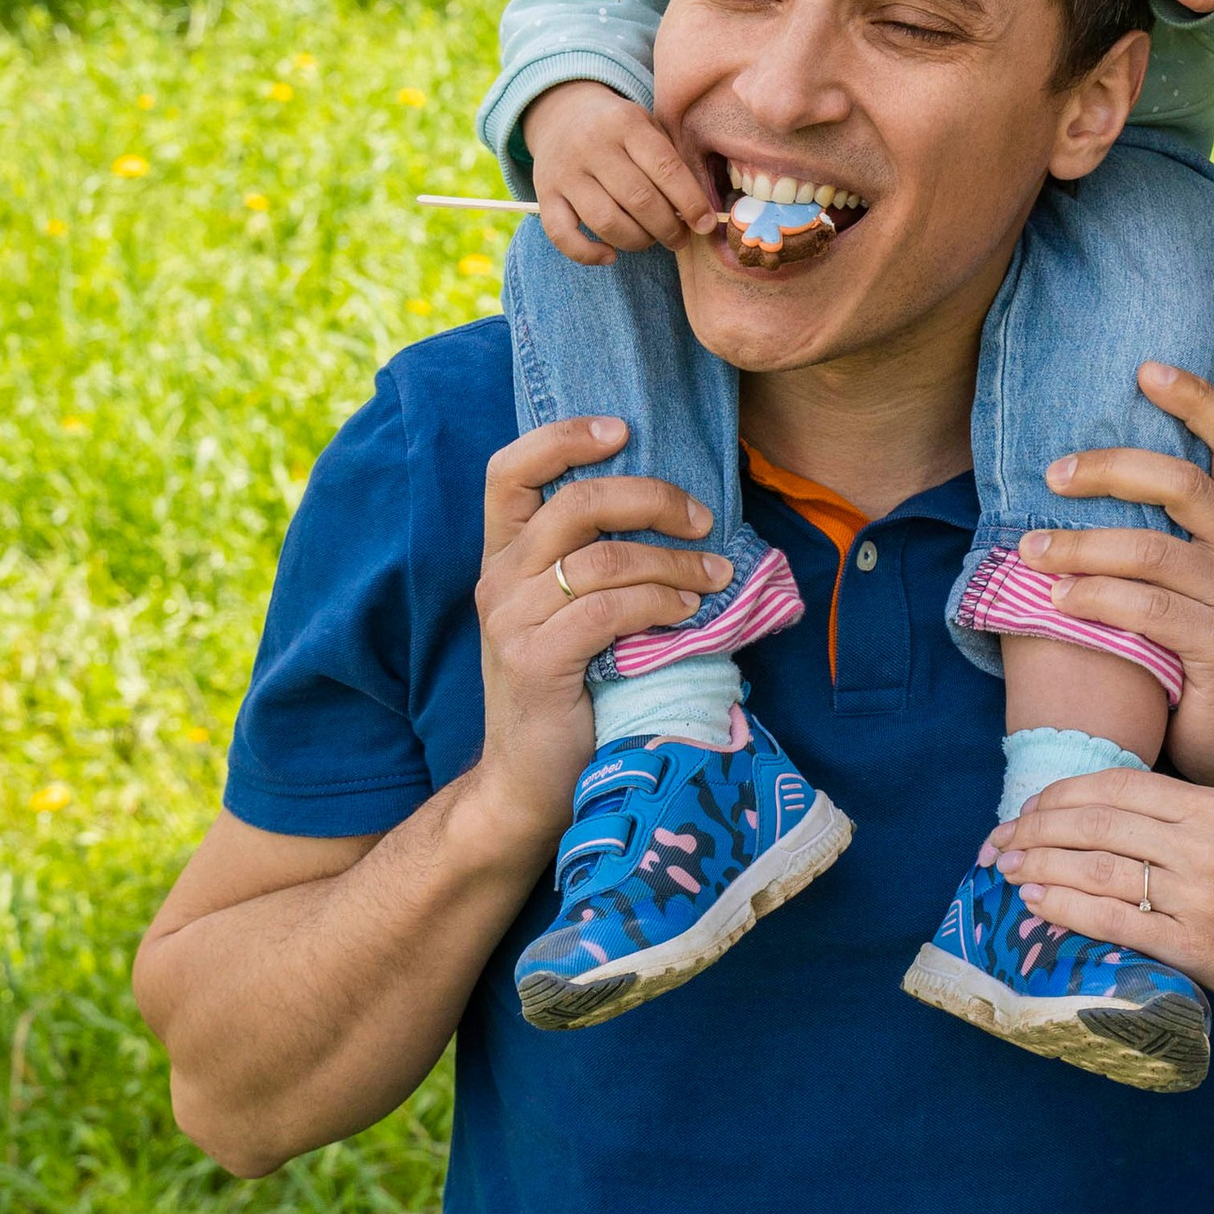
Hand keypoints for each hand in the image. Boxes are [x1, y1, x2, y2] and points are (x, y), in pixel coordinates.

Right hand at [468, 419, 730, 845]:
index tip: (624, 430)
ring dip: (674, 561)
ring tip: (714, 577)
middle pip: (575, 501)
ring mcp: (511, 620)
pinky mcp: (534, 660)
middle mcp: (499, 579)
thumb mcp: (575, 614)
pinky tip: (687, 615)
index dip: (564, 437)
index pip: (509, 470)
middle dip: (651, 498)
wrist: (529, 783)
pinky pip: (608, 609)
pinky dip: (658, 603)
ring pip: (603, 557)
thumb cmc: (572, 691)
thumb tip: (683, 510)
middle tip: (704, 517)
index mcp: (505, 556)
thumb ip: (599, 562)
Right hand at [523, 80, 715, 264]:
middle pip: (639, 199)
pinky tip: (610, 256)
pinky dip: (588, 254)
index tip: (706, 224)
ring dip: (638, 241)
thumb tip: (699, 216)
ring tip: (651, 239)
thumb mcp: (648, 127)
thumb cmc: (619, 130)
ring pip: (606, 221)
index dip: (691, 203)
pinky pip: (562, 235)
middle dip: (668, 228)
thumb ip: (671, 163)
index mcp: (626, 123)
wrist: (562, 114)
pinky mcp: (544, 195)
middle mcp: (592, 145)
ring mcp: (565, 171)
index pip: (666, 169)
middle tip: (679, 238)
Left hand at [997, 773, 1213, 1073]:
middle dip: (1037, 826)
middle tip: (1000, 839)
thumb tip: (1124, 831)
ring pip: (1097, 865)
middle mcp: (1207, 841)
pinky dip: (1064, 908)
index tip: (1031, 809)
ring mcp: (1201, 894)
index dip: (1064, 794)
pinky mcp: (1197, 946)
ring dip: (1040, 865)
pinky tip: (1036, 906)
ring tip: (1007, 869)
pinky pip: (1113, 919)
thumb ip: (1200, 828)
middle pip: (1098, 820)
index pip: (1122, 785)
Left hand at [1024, 365, 1213, 823]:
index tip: (1144, 368)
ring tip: (1030, 548)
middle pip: (1185, 484)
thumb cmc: (1201, 654)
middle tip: (1053, 472)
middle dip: (1112, 468)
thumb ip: (1166, 535)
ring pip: (1153, 551)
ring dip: (1081, 545)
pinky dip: (1094, 599)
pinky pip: (1148, 610)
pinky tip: (1058, 601)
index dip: (1197, 399)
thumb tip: (1078, 484)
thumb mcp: (1196, 584)